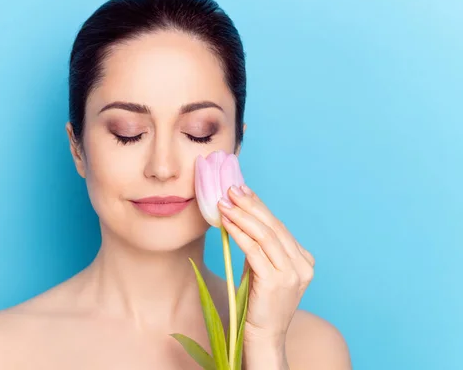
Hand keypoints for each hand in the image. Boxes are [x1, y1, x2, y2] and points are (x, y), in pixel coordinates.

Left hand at [217, 185, 314, 362]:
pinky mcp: (276, 283)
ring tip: (224, 203)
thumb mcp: (263, 271)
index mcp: (304, 260)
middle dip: (250, 205)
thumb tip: (241, 217)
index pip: (279, 226)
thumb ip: (259, 247)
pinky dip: (239, 234)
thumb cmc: (260, 305)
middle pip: (274, 227)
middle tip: (231, 190)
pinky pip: (254, 251)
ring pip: (265, 235)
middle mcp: (303, 266)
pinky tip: (226, 223)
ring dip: (242, 216)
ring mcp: (292, 275)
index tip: (242, 190)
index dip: (259, 206)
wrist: (264, 339)